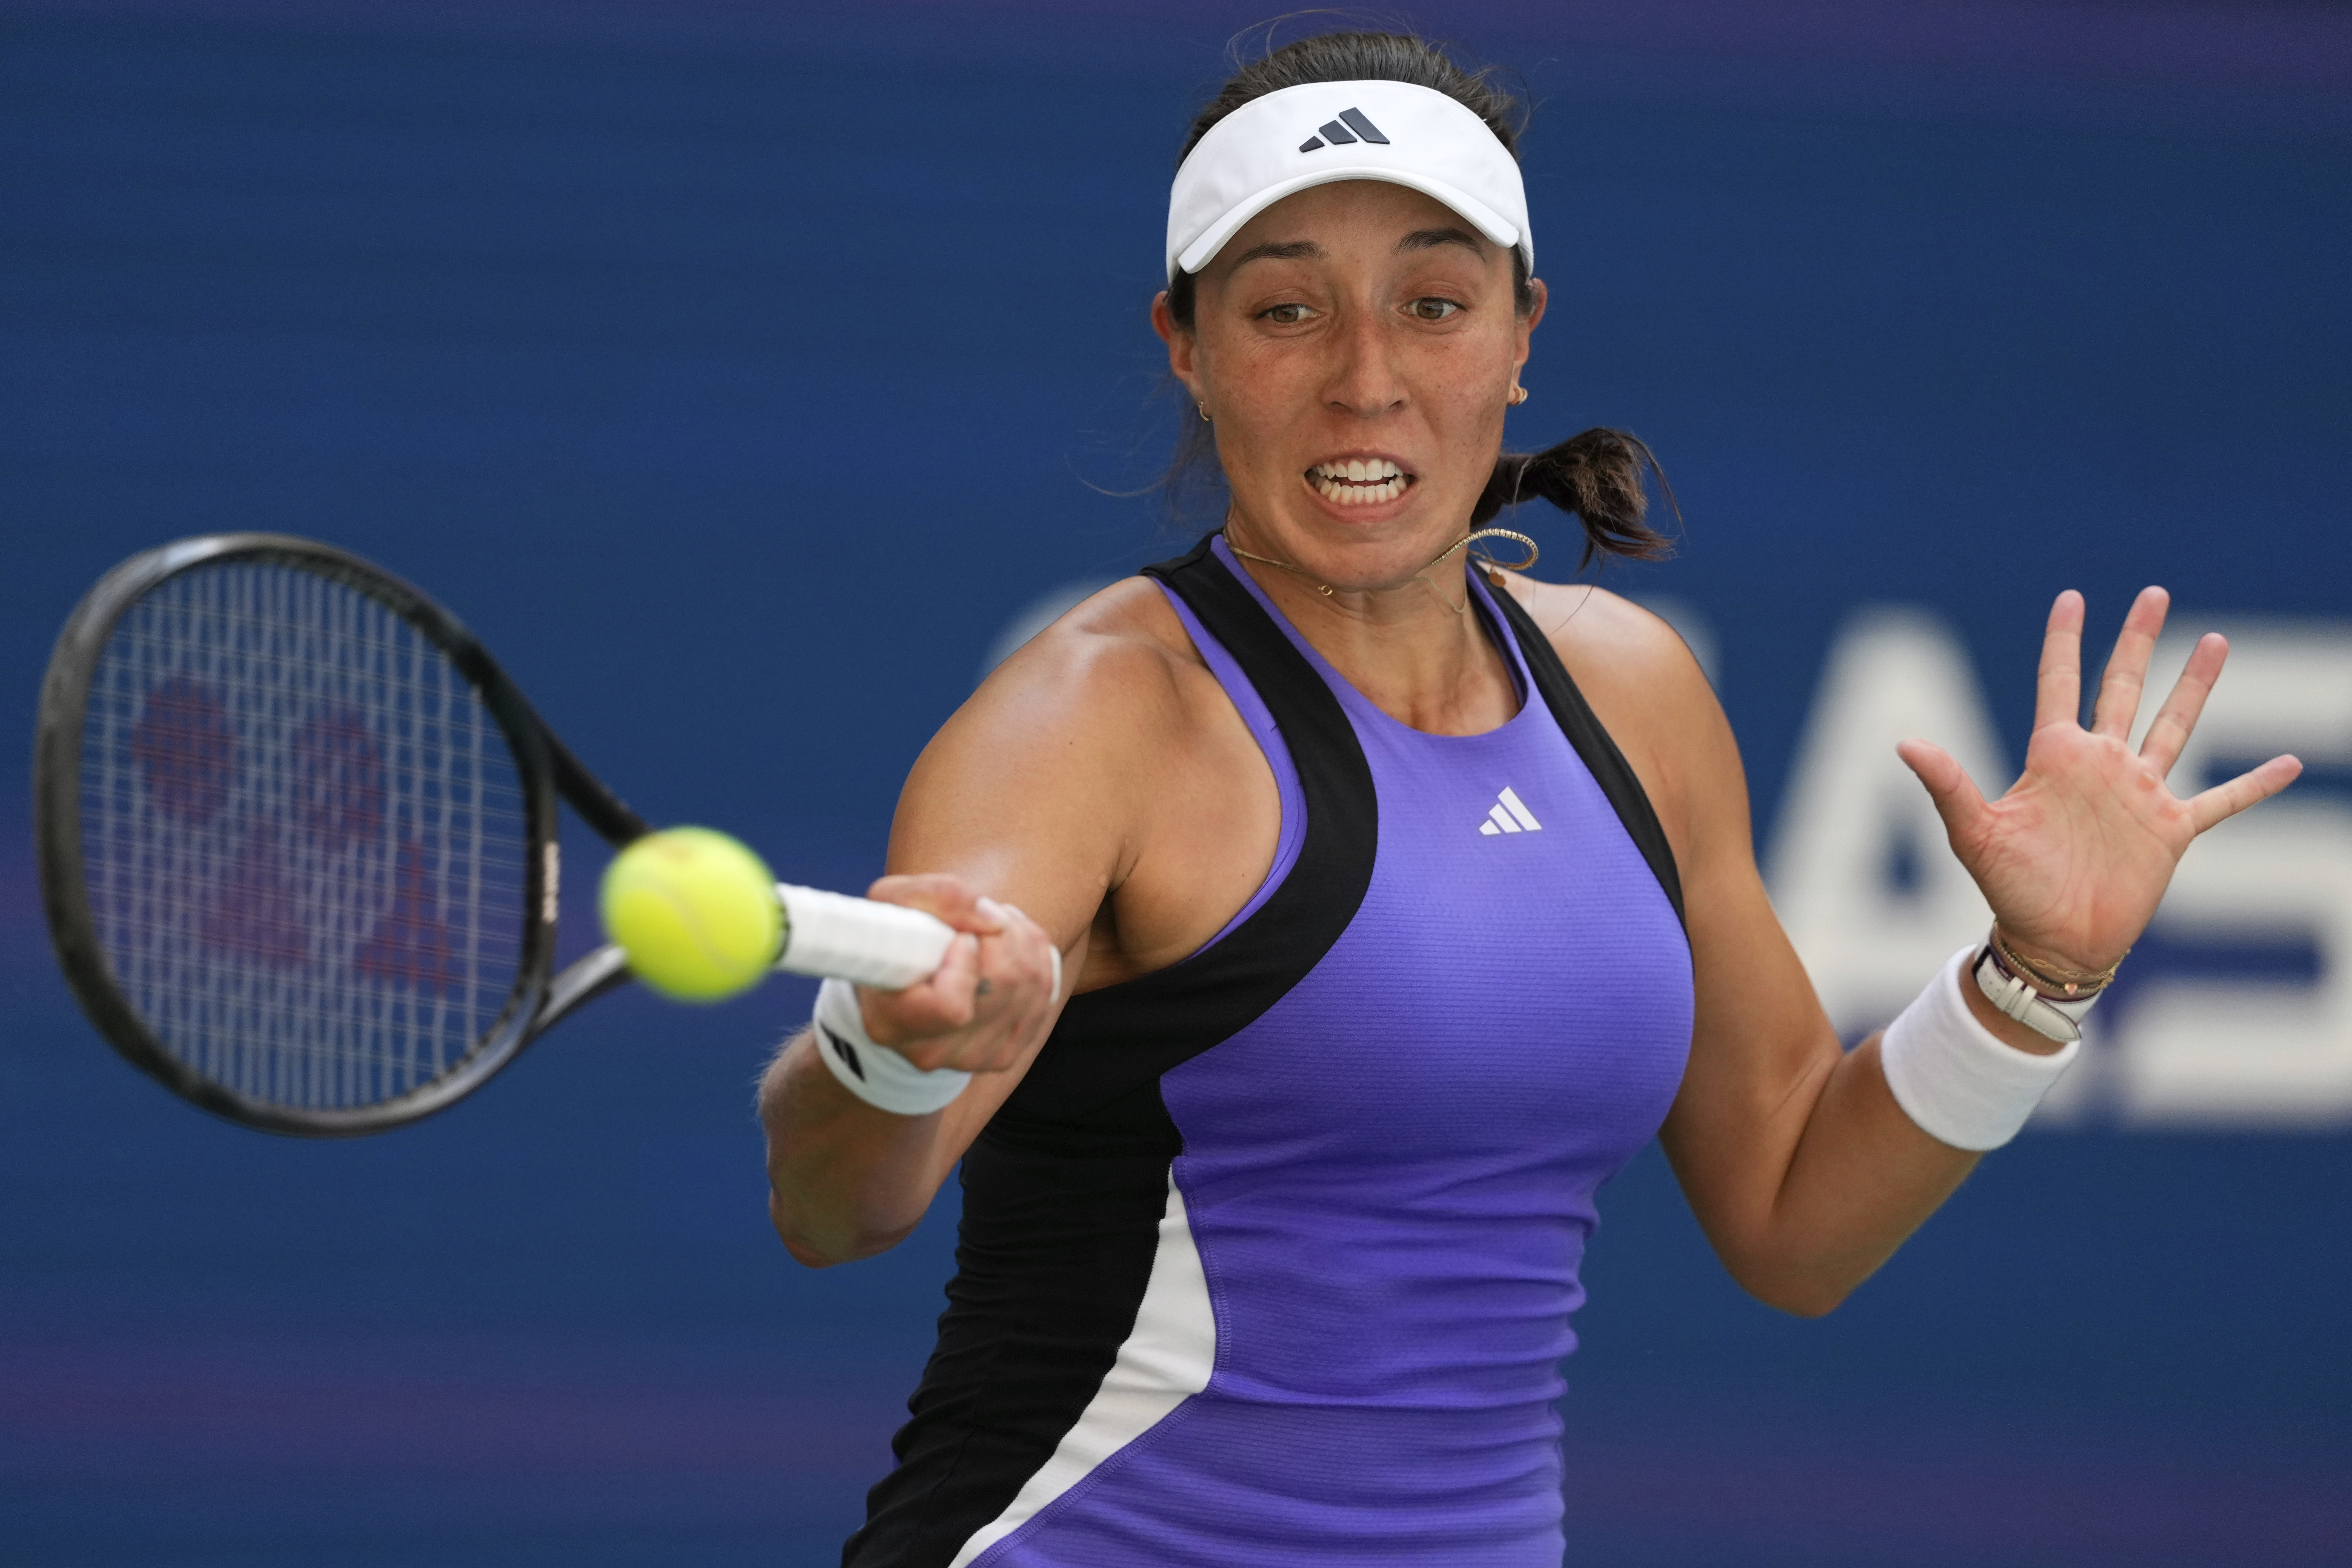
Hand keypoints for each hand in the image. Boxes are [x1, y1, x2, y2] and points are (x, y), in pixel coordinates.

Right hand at [847, 872, 1061, 1074]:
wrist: (907, 982)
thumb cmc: (895, 940)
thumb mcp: (894, 904)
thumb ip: (937, 897)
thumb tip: (993, 918)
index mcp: (890, 1022)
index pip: (951, 1007)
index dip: (965, 964)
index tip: (958, 937)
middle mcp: (930, 1051)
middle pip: (1003, 985)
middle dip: (1002, 933)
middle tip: (982, 916)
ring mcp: (971, 1058)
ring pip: (1030, 985)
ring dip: (1023, 939)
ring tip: (997, 925)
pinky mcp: (1004, 1055)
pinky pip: (1044, 995)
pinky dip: (1039, 959)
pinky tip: (1015, 946)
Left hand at [1897, 587, 2302, 975]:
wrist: (2051, 940)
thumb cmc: (2009, 889)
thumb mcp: (1974, 833)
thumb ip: (1946, 785)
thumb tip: (1903, 744)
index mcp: (2055, 757)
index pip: (2059, 683)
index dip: (2064, 641)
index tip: (2070, 597)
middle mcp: (2101, 765)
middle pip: (2122, 686)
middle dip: (2138, 640)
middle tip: (2154, 593)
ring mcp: (2140, 794)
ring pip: (2174, 724)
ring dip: (2195, 684)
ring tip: (2215, 640)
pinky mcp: (2172, 830)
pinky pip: (2222, 800)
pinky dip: (2254, 783)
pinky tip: (2287, 761)